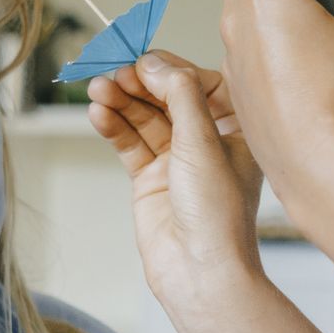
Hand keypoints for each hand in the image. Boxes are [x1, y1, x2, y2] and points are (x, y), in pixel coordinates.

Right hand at [88, 52, 264, 304]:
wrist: (199, 272)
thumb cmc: (217, 213)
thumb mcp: (203, 142)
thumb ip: (180, 95)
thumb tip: (154, 62)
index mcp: (236, 128)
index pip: (200, 82)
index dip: (170, 69)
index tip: (142, 60)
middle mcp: (207, 140)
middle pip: (167, 96)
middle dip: (138, 82)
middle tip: (112, 71)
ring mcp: (177, 159)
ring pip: (144, 117)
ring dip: (120, 101)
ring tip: (97, 89)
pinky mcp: (151, 178)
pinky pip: (129, 142)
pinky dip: (113, 126)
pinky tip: (98, 114)